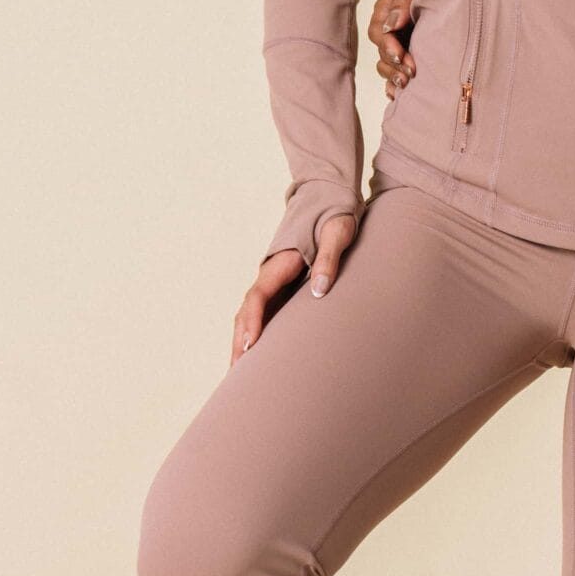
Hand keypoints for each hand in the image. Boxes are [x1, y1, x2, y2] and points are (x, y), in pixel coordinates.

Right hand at [230, 213, 356, 365]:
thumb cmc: (335, 216)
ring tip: (240, 377)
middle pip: (248, 312)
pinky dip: (259, 335)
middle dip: (241, 342)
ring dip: (245, 342)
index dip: (252, 322)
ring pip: (252, 316)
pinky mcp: (284, 288)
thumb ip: (330, 259)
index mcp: (279, 264)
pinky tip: (260, 358)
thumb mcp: (338, 233)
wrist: (330, 199)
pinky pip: (266, 315)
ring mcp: (275, 282)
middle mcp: (270, 275)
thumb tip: (320, 291)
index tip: (250, 346)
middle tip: (237, 375)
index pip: (257, 297)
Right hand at [368, 0, 419, 95]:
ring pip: (385, 65)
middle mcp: (390, 28)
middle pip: (380, 50)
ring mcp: (399, 45)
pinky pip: (393, 77)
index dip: (388, 44)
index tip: (401, 55)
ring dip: (393, 76)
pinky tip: (397, 95)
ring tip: (405, 84)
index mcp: (388, 9)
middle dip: (393, 62)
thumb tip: (392, 24)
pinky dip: (393, 87)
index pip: (379, 29)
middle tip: (410, 72)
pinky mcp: (407, 60)